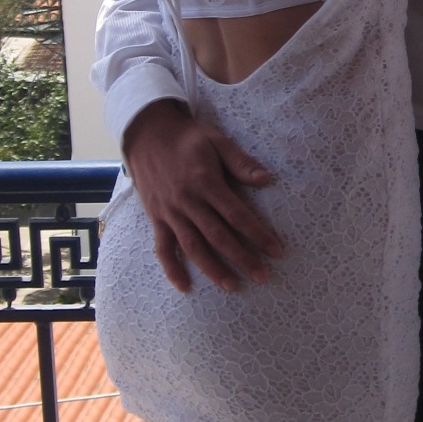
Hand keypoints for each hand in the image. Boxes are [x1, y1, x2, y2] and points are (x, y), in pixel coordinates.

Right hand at [121, 100, 282, 293]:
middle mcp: (187, 201)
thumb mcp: (217, 141)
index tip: (277, 251)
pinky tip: (185, 287)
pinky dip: (172, 269)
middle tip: (263, 276)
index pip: (237, 215)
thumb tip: (267, 179)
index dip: (258, 234)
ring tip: (233, 286)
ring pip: (193, 247)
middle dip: (242, 258)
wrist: (146, 134)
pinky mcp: (156, 219)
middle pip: (218, 236)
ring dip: (213, 269)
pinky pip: (163, 248)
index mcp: (205, 182)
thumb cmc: (188, 138)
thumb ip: (241, 162)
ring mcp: (170, 212)